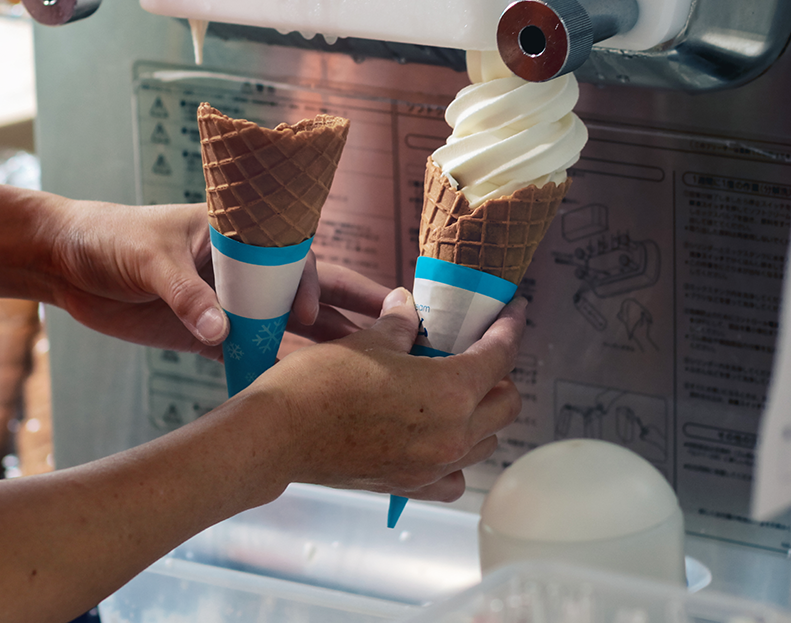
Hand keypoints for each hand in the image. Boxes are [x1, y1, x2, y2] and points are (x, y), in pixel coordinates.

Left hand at [45, 200, 388, 357]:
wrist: (62, 261)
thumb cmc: (107, 238)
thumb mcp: (147, 259)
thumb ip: (185, 294)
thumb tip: (219, 330)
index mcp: (235, 233)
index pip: (291, 255)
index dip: (308, 283)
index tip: (309, 314)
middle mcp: (241, 268)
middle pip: (305, 288)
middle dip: (348, 309)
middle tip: (397, 331)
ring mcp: (228, 301)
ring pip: (286, 324)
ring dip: (321, 345)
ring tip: (364, 370)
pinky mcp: (207, 331)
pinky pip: (252, 350)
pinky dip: (276, 369)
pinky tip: (306, 391)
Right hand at [250, 288, 525, 501]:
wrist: (277, 435)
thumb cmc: (319, 384)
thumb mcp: (368, 340)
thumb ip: (401, 324)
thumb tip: (408, 305)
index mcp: (451, 391)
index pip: (499, 356)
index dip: (509, 328)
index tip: (513, 313)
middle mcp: (452, 434)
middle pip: (506, 405)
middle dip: (500, 375)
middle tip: (478, 353)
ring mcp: (433, 465)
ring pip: (485, 442)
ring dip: (481, 415)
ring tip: (456, 392)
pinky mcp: (410, 485)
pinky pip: (454, 478)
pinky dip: (456, 459)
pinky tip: (438, 439)